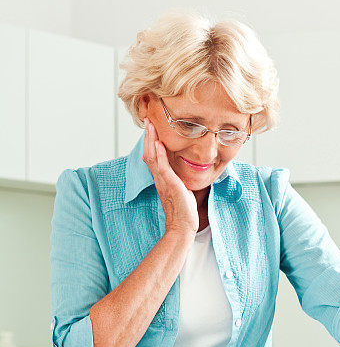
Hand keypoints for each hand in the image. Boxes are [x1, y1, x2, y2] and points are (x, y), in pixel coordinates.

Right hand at [142, 117, 198, 235]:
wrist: (183, 227)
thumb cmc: (184, 210)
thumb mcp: (182, 189)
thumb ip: (178, 178)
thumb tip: (182, 171)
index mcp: (161, 179)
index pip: (152, 156)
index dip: (151, 142)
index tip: (152, 127)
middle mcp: (159, 179)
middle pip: (148, 153)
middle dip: (148, 136)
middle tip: (147, 120)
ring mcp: (163, 182)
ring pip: (152, 157)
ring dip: (151, 140)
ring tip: (151, 125)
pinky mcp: (170, 186)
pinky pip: (162, 168)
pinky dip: (160, 155)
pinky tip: (160, 144)